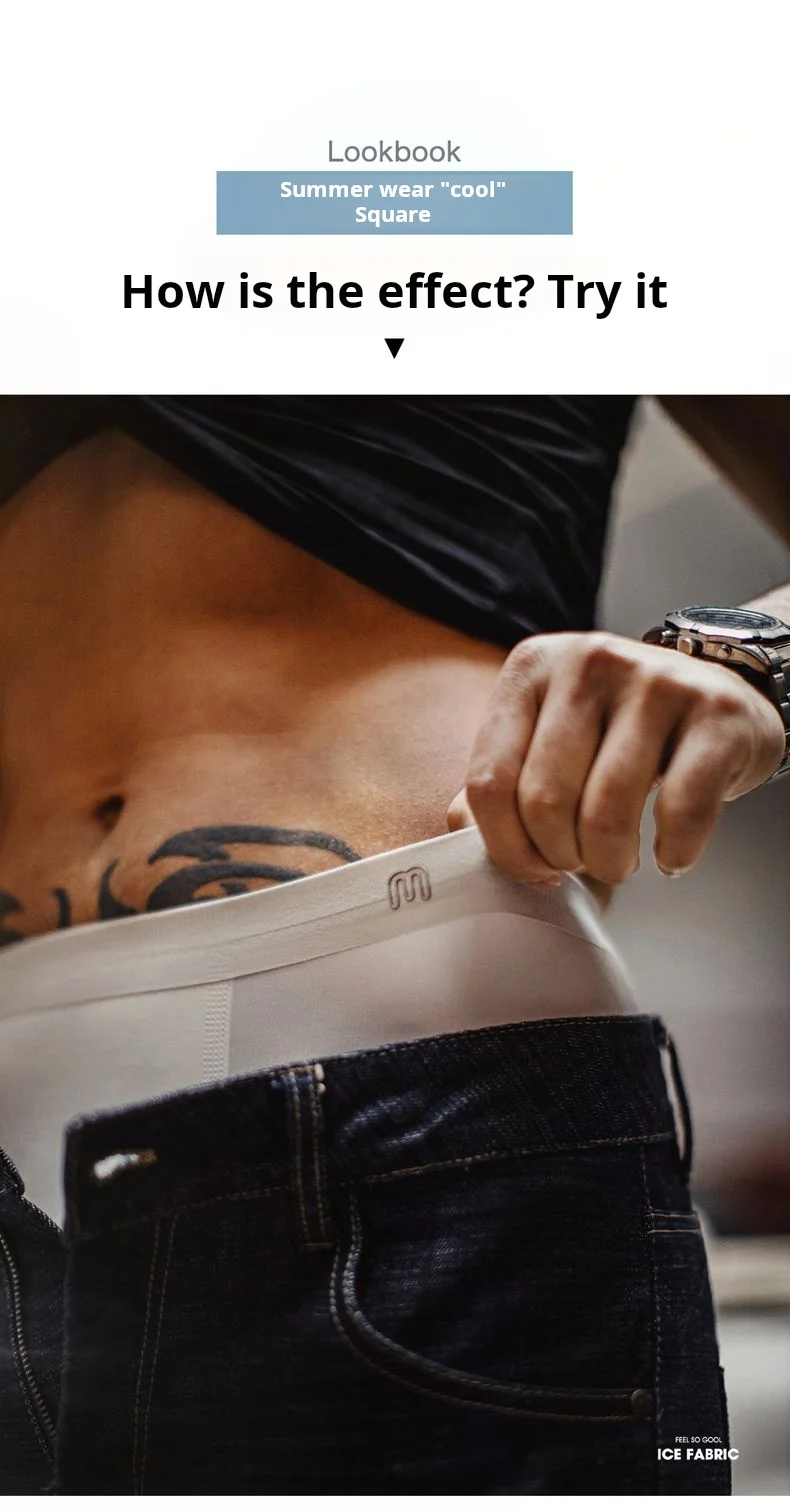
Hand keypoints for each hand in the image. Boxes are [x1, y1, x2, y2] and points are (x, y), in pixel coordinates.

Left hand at [447, 630, 785, 886]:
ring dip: (611, 862)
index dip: (506, 848)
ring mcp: (654, 681)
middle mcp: (588, 663)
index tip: (532, 870)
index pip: (490, 782)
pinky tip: (671, 855)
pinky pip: (680, 811)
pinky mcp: (714, 711)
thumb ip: (500, 781)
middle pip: (544, 802)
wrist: (720, 695)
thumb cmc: (621, 731)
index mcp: (531, 669)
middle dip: (561, 857)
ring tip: (619, 862)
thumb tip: (464, 836)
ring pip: (606, 812)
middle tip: (583, 863)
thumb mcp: (547, 738)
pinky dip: (674, 853)